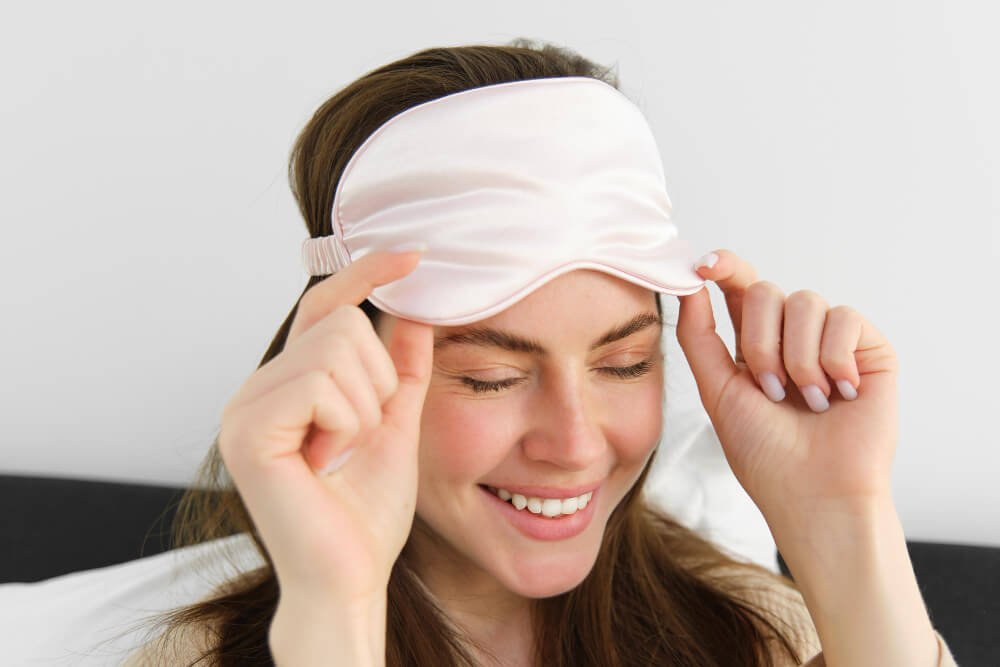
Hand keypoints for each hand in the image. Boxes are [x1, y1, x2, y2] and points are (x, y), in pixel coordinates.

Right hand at [218, 249, 432, 604]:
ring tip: (343, 453)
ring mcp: (245, 408)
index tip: (414, 253)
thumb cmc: (366, 509)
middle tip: (360, 436)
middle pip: (340, 322)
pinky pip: (319, 384)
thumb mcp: (395, 422)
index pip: (327, 305)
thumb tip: (413, 306)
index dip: (368, 274)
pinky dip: (346, 423)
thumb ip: (401, 366)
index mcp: (288, 384)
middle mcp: (257, 388)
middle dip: (377, 381)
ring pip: (334, 347)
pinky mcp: (246, 431)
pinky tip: (329, 462)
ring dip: (364, 407)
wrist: (350, 576)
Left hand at [675, 249, 898, 534]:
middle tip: (771, 390)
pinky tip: (839, 394)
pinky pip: (844, 318)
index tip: (704, 265)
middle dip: (760, 343)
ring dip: (797, 358)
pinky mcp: (870, 349)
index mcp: (755, 343)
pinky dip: (834, 358)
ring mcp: (832, 340)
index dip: (725, 267)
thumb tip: (690, 282)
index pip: (740, 288)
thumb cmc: (765, 453)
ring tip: (806, 401)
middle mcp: (793, 336)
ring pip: (805, 301)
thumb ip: (699, 336)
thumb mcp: (717, 390)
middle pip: (767, 291)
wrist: (814, 493)